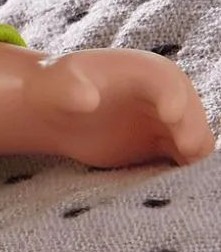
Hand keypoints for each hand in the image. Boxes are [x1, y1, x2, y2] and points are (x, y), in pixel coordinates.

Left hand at [0, 44, 214, 167]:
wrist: (59, 111)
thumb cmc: (60, 89)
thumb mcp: (59, 83)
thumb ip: (71, 90)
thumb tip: (86, 100)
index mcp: (143, 70)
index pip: (166, 80)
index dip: (173, 96)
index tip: (171, 115)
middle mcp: (164, 94)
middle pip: (188, 110)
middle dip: (190, 128)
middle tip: (186, 149)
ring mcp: (166, 120)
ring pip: (192, 135)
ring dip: (193, 151)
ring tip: (187, 167)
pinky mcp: (161, 145)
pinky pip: (181, 156)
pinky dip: (183, 167)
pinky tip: (179, 180)